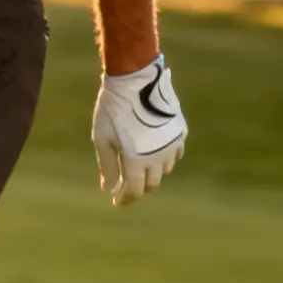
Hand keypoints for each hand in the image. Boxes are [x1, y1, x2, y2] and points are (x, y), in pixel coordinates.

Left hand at [92, 55, 186, 206]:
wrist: (137, 80)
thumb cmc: (114, 110)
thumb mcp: (102, 139)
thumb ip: (108, 166)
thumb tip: (109, 188)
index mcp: (137, 160)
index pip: (134, 190)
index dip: (125, 199)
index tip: (117, 201)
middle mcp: (158, 157)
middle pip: (151, 183)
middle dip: (138, 187)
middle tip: (126, 185)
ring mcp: (172, 144)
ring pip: (165, 170)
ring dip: (152, 173)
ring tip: (139, 167)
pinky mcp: (180, 132)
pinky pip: (175, 155)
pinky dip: (165, 160)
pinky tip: (155, 154)